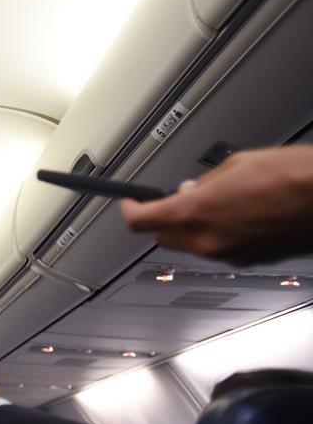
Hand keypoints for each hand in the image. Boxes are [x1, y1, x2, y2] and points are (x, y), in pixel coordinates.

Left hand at [121, 145, 312, 264]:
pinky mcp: (249, 260)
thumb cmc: (294, 177)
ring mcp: (229, 254)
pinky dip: (217, 234)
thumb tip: (189, 190)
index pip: (141, 221)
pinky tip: (236, 215)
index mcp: (196, 212)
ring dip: (191, 227)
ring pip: (191, 246)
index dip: (129, 210)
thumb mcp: (237, 163)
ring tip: (214, 201)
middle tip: (170, 198)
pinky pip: (219, 249)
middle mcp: (208, 240)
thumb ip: (204, 182)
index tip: (129, 202)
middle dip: (161, 218)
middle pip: (163, 237)